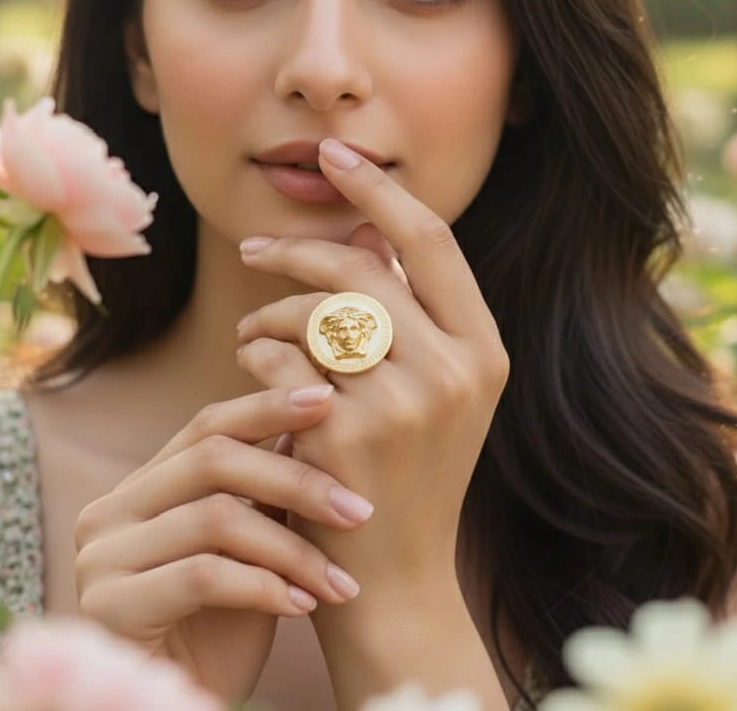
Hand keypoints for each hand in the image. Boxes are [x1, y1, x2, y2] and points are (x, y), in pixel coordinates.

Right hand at [73, 385, 371, 702]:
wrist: (180, 704)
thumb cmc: (221, 629)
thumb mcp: (251, 548)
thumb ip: (266, 490)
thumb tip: (317, 416)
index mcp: (141, 487)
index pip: (206, 425)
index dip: (267, 406)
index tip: (327, 400)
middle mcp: (109, 511)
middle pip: (213, 459)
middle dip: (296, 481)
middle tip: (358, 509)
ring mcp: (100, 557)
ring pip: (215, 517)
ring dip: (292, 549)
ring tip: (339, 580)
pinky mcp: (107, 605)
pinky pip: (201, 575)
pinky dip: (264, 586)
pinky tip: (302, 606)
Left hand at [236, 138, 508, 601]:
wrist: (394, 584)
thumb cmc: (406, 477)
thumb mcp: (431, 394)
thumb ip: (405, 311)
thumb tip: (359, 224)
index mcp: (485, 350)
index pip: (430, 239)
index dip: (379, 188)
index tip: (335, 152)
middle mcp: (456, 368)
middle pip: (358, 265)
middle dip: (295, 249)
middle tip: (253, 250)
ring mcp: (404, 402)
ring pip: (314, 309)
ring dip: (269, 310)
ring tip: (251, 333)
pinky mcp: (346, 432)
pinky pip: (279, 356)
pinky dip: (255, 354)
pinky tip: (251, 374)